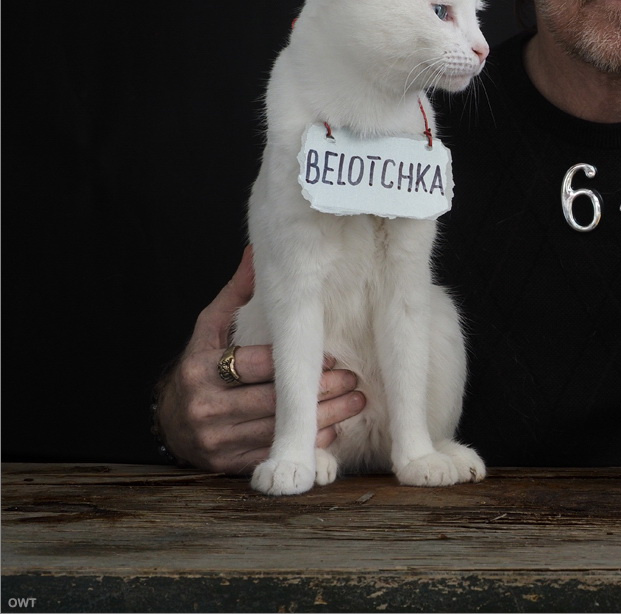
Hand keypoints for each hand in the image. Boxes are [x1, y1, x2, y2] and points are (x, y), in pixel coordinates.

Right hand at [153, 246, 364, 473]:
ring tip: (356, 402)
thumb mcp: (211, 326)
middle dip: (319, 392)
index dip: (295, 361)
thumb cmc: (201, 364)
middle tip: (355, 381)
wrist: (170, 419)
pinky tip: (332, 430)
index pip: (253, 364)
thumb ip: (238, 292)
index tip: (332, 355)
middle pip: (271, 402)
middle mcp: (205, 407)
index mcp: (200, 368)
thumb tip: (259, 250)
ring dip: (322, 419)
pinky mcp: (227, 465)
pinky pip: (272, 455)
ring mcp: (215, 440)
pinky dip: (304, 444)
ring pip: (277, 432)